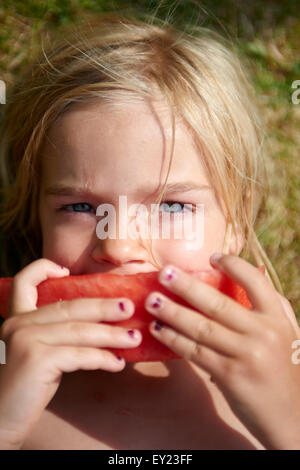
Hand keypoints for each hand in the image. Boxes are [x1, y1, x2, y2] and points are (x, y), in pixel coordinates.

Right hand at [0, 258, 141, 448]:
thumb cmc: (23, 389)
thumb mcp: (35, 353)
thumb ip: (55, 335)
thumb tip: (101, 327)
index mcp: (16, 319)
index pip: (23, 282)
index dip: (42, 269)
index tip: (65, 269)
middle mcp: (17, 323)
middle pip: (68, 306)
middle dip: (103, 306)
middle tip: (129, 307)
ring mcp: (25, 339)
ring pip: (79, 330)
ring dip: (111, 334)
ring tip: (134, 338)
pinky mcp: (35, 359)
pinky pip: (79, 354)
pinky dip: (102, 358)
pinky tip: (117, 363)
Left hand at [145, 254, 299, 449]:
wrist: (292, 416)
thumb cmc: (285, 370)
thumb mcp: (288, 334)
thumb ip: (272, 307)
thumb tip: (250, 272)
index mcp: (277, 318)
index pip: (255, 282)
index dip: (233, 265)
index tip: (212, 257)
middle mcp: (262, 333)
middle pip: (217, 304)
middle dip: (187, 286)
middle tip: (164, 273)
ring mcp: (245, 355)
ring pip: (201, 328)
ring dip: (173, 312)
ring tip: (152, 300)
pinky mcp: (229, 376)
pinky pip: (195, 352)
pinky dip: (174, 339)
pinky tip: (158, 329)